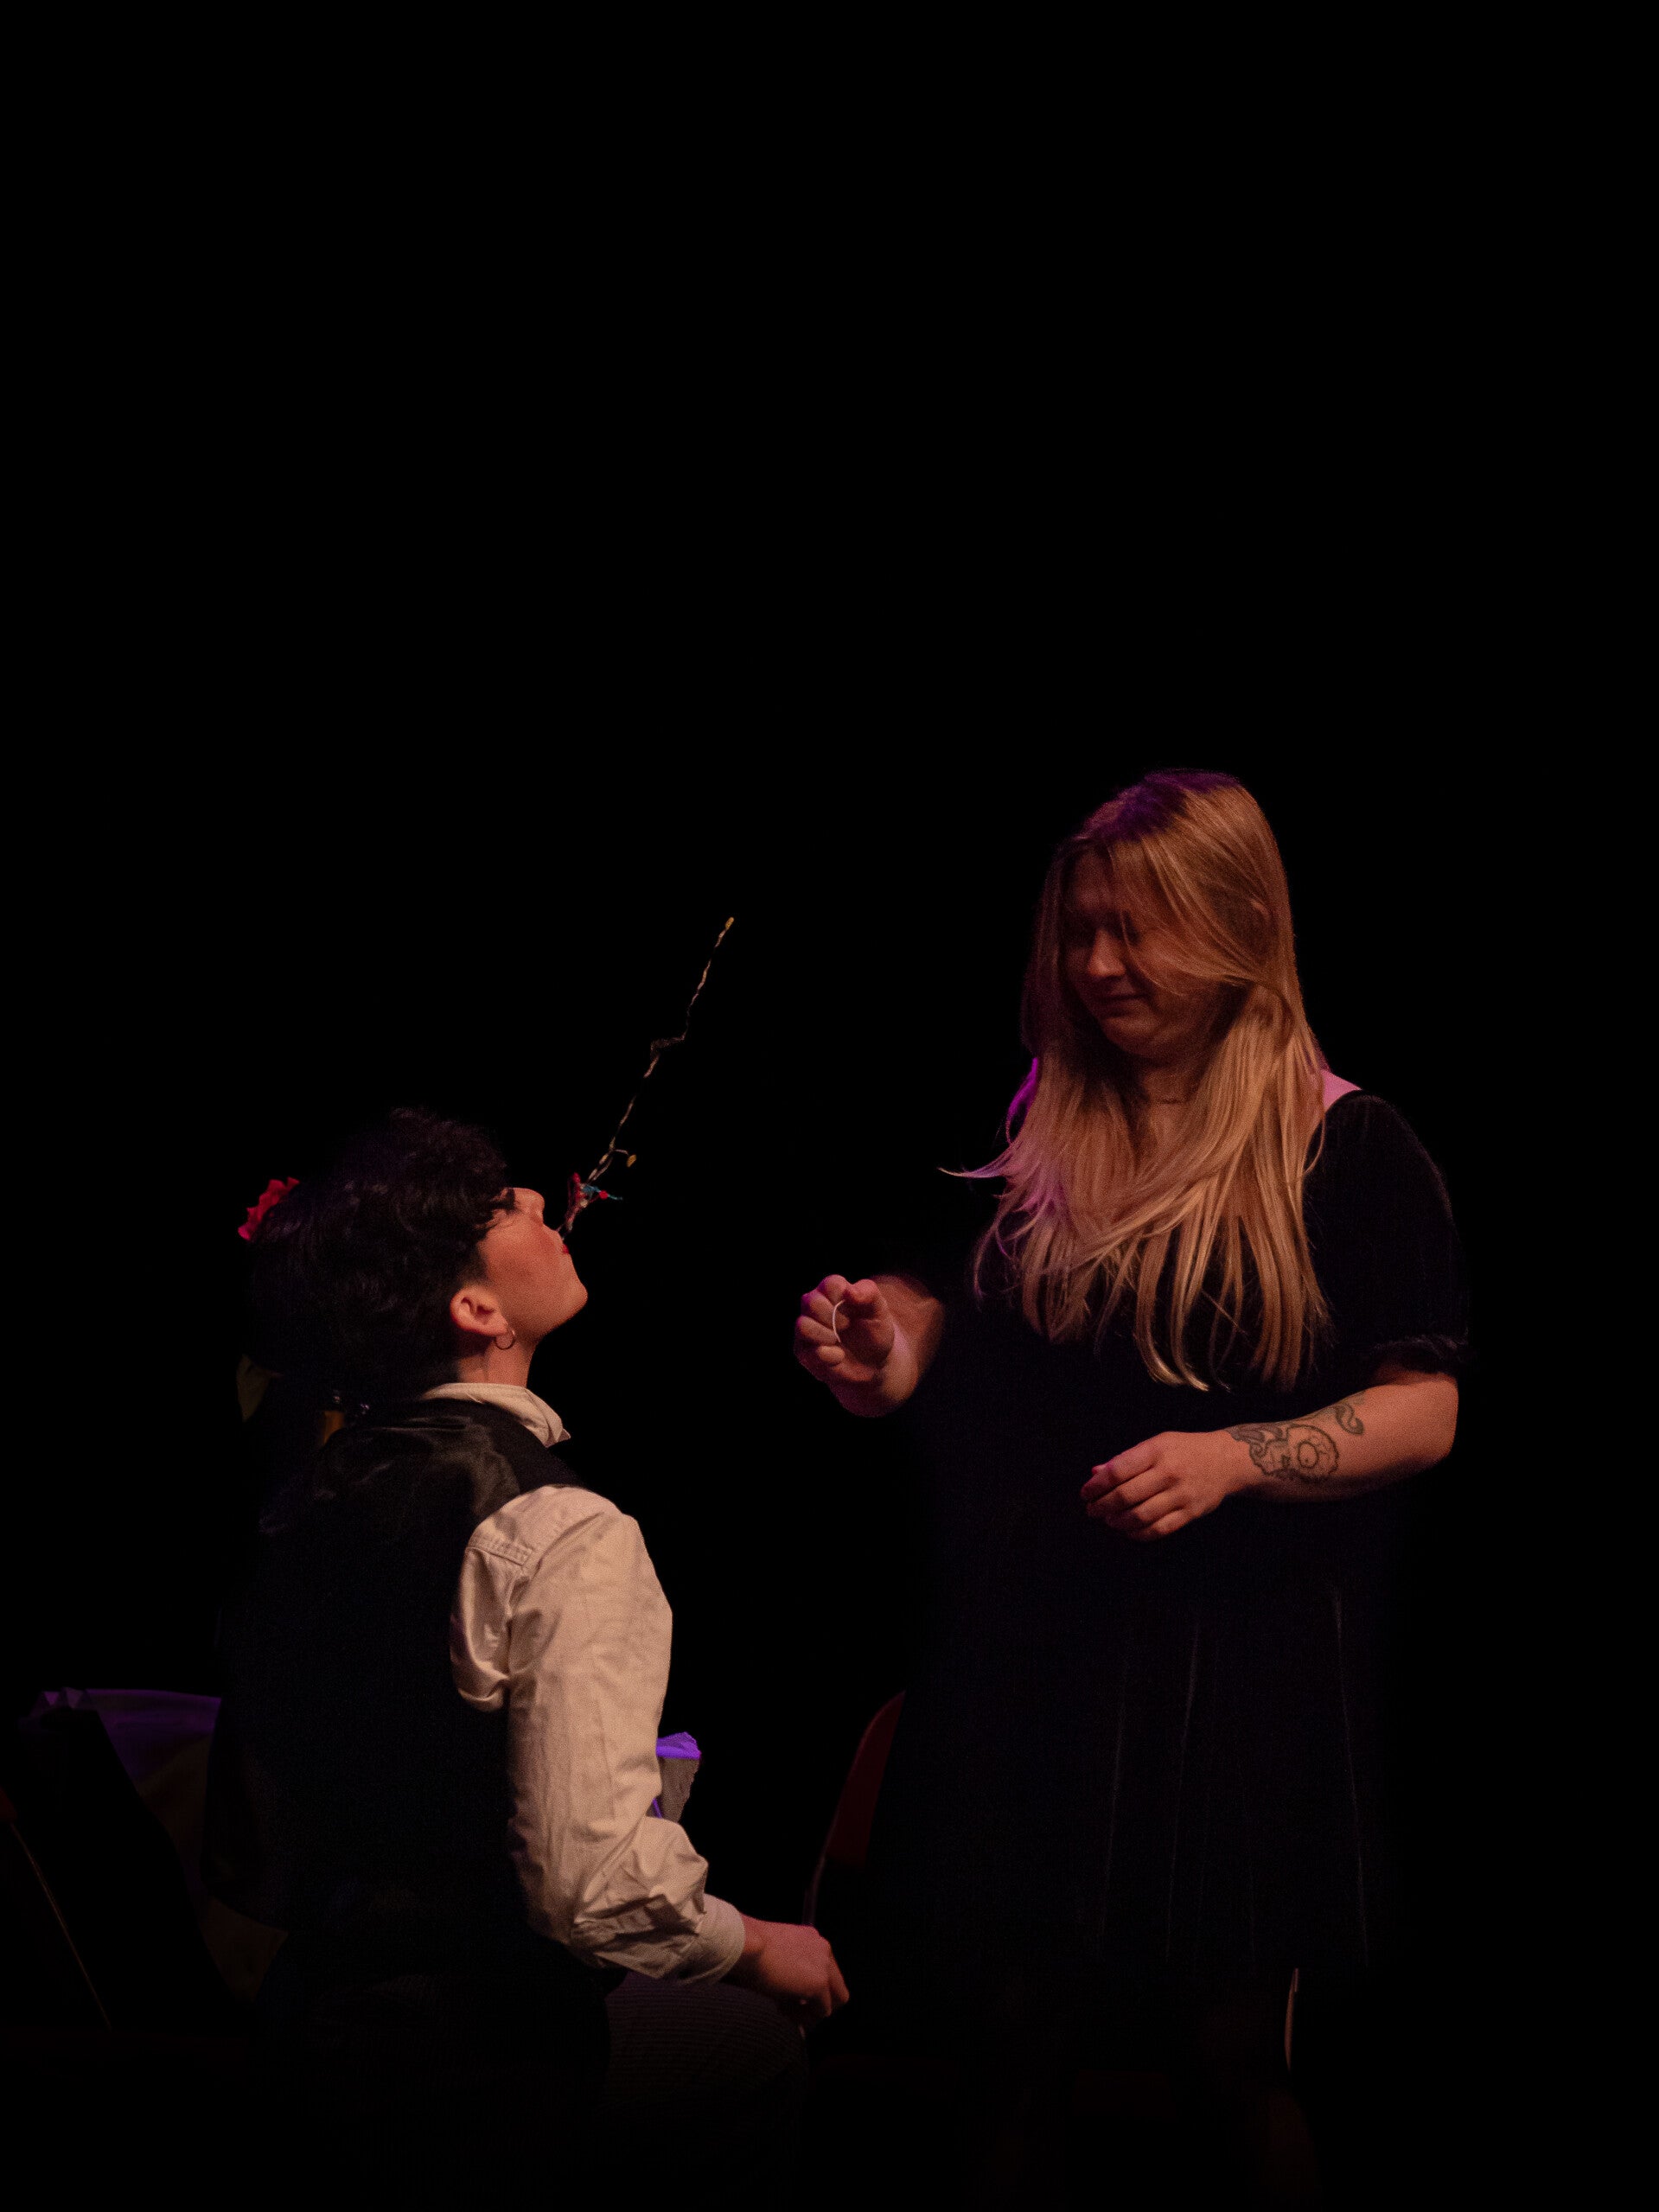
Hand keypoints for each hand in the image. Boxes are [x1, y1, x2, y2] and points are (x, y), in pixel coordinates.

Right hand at [728, 1915, 849, 2021]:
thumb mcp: (775, 1955)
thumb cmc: (750, 1948)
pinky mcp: (820, 1983)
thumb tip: (792, 1996)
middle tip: (793, 2010)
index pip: (824, 1971)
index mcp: (812, 1939)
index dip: (808, 1989)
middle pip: (837, 1987)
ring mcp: (824, 1966)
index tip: (788, 1995)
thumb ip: (790, 1970)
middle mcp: (824, 1949)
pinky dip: (804, 2017)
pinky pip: (822, 2012)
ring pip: (833, 2002)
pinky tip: (783, 2009)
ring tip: (784, 2010)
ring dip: (810, 2012)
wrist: (747, 1943)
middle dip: (817, 2003)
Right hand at [794, 1276, 894, 1389]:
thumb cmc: (874, 1330)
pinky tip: (839, 1356)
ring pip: (802, 1326)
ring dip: (825, 1336)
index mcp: (833, 1290)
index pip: (829, 1284)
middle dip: (833, 1317)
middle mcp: (815, 1306)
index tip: (855, 1310)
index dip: (843, 1299)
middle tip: (846, 1326)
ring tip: (837, 1341)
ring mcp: (807, 1328)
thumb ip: (869, 1293)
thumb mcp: (879, 1310)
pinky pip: (807, 1352)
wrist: (873, 1362)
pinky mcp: (804, 1351)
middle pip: (811, 1302)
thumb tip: (849, 1291)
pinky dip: (827, 1356)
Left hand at [1080, 1428, 1245, 1540]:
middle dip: (1102, 1506)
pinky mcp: (1191, 1513)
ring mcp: (1181, 1495)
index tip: (1085, 1493)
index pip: (1118, 1471)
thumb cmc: (1185, 1450)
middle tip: (1092, 1510)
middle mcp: (1168, 1473)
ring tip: (1109, 1520)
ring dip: (1118, 1522)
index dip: (1097, 1485)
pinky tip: (1128, 1531)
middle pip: (1126, 1496)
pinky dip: (1139, 1534)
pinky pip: (1159, 1529)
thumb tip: (1096, 1473)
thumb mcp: (1157, 1444)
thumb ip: (1126, 1459)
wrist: (1226, 1460)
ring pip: (1140, 1516)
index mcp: (1156, 1451)